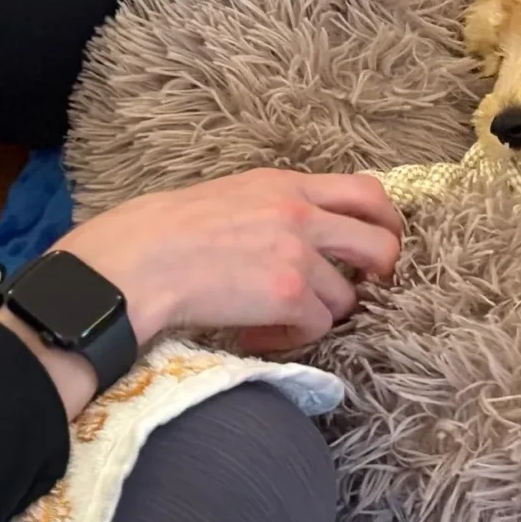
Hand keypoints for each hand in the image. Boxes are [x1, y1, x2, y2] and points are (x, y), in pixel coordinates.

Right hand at [57, 170, 403, 354]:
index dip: (385, 221)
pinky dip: (291, 337)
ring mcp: (299, 255)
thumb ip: (274, 206)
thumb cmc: (162, 231)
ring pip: (348, 298)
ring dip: (320, 314)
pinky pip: (316, 327)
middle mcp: (301, 214)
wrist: (135, 262)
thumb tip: (305, 231)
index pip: (365, 190)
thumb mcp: (229, 196)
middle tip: (359, 289)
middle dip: (382, 272)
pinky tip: (258, 333)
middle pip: (381, 243)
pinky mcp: (289, 296)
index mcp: (285, 184)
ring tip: (278, 318)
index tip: (380, 242)